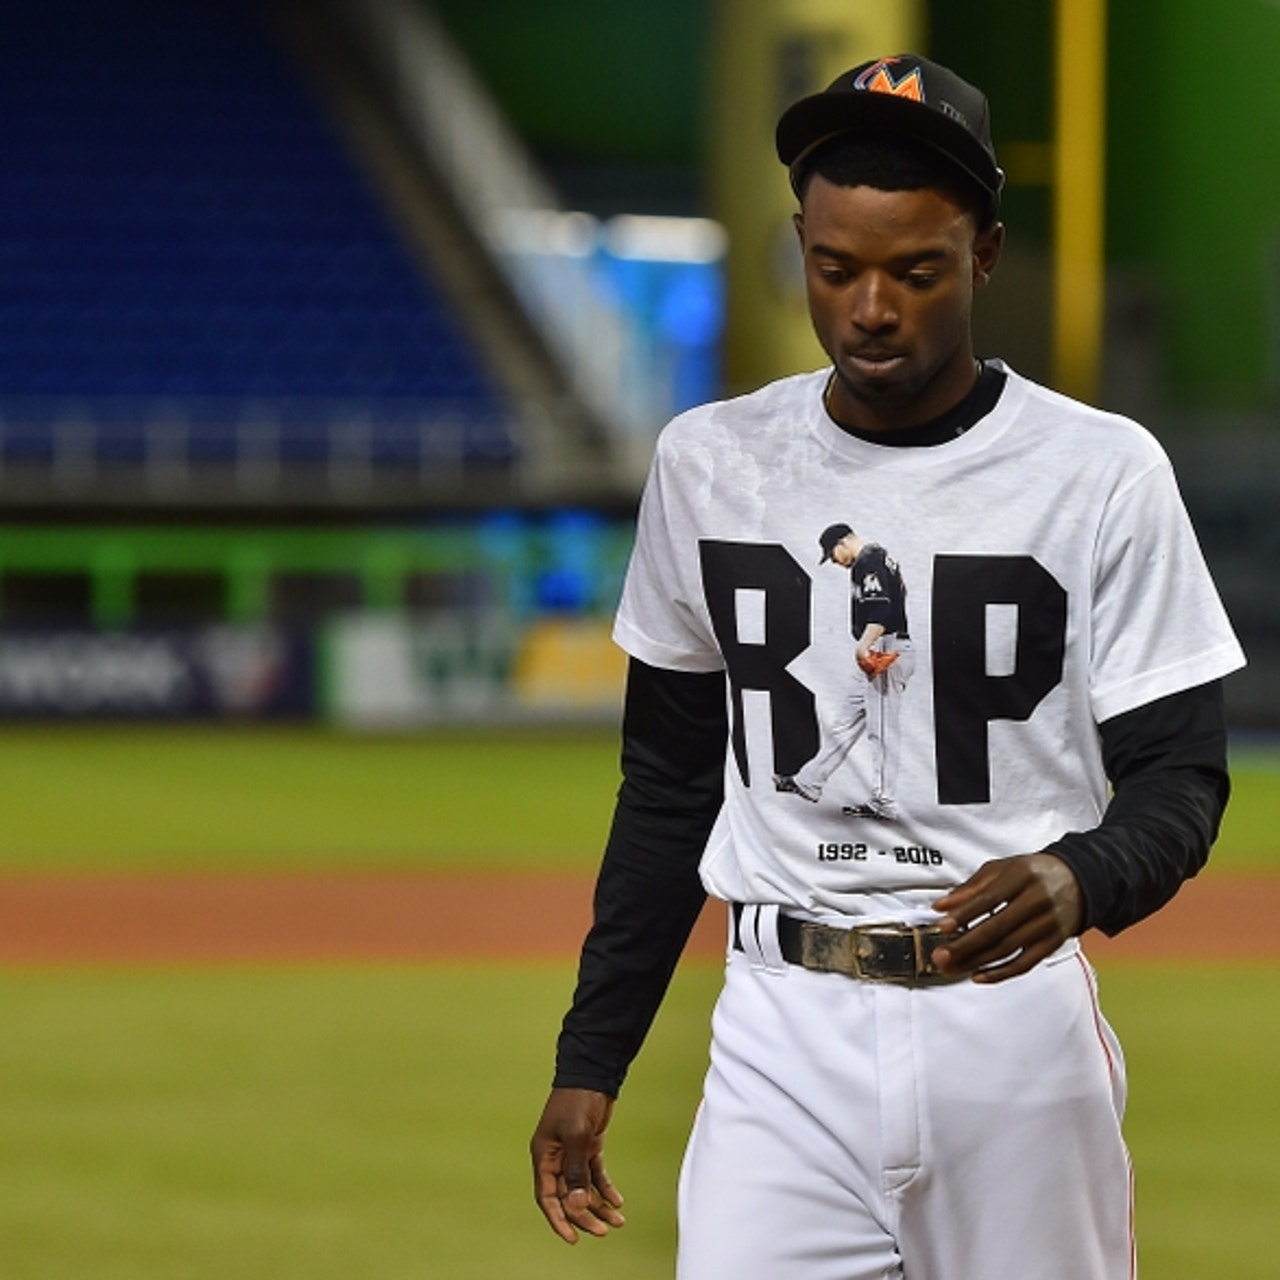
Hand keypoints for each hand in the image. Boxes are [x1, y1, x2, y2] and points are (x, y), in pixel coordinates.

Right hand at [531, 1087, 625, 1243]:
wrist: (593, 1073)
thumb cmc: (578, 1099)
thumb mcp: (576, 1136)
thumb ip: (576, 1171)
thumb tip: (576, 1203)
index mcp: (544, 1155)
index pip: (546, 1196)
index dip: (559, 1219)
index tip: (573, 1238)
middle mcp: (555, 1157)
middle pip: (567, 1196)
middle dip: (584, 1215)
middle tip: (603, 1230)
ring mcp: (572, 1152)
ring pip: (582, 1187)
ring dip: (598, 1205)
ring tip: (616, 1220)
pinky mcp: (587, 1146)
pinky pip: (594, 1174)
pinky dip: (604, 1188)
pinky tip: (616, 1200)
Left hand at [930, 853, 1082, 983]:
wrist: (1077, 882)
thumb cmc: (1032, 874)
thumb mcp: (1002, 869)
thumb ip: (971, 887)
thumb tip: (942, 906)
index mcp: (1021, 876)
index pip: (989, 898)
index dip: (964, 914)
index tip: (942, 925)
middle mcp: (1037, 900)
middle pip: (997, 928)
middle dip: (965, 945)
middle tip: (941, 956)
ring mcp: (1047, 924)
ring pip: (1007, 949)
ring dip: (976, 962)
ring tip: (952, 968)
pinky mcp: (1053, 943)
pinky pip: (1024, 964)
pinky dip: (1000, 973)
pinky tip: (978, 975)